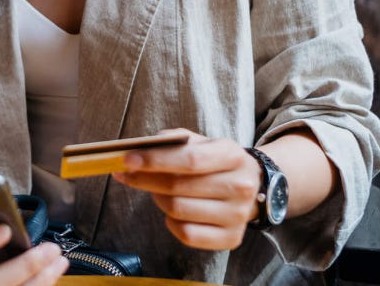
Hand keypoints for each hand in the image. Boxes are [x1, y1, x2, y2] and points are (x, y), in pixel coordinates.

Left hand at [111, 128, 261, 250]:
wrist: (252, 187)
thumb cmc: (216, 162)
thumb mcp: (202, 143)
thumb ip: (175, 141)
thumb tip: (141, 148)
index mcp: (233, 155)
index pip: (189, 160)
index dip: (155, 160)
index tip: (127, 160)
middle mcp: (240, 186)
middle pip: (178, 187)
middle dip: (144, 179)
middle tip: (127, 174)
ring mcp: (237, 215)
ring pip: (178, 210)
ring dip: (157, 199)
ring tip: (156, 190)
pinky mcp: (231, 238)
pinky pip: (187, 234)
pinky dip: (171, 222)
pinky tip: (173, 212)